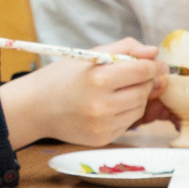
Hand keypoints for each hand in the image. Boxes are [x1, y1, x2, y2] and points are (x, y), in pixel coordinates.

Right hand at [0, 41, 161, 148]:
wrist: (35, 108)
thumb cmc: (61, 77)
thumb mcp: (89, 55)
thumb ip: (124, 48)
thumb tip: (154, 53)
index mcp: (98, 79)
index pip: (142, 71)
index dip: (152, 66)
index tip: (152, 64)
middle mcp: (102, 105)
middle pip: (144, 91)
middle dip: (145, 82)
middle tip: (134, 76)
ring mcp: (102, 125)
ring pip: (139, 108)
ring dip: (137, 97)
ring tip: (118, 91)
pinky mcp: (102, 139)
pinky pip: (128, 123)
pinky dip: (125, 113)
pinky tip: (109, 106)